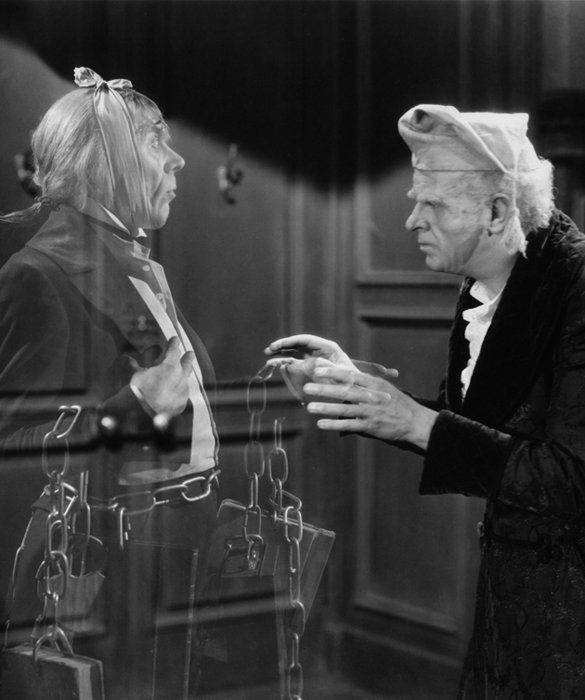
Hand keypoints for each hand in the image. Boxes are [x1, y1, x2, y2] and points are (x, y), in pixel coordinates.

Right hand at [130, 336, 193, 417]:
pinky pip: (182, 394)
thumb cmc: (135, 392)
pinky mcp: (181, 404)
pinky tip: (174, 391)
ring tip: (180, 373)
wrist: (140, 418)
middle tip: (189, 353)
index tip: (174, 339)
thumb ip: (136, 362)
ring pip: (185, 379)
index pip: (174, 350)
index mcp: (170, 366)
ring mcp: (182, 392)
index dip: (173, 344)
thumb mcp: (132, 373)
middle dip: (187, 358)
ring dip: (182, 375)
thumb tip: (134, 356)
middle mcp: (180, 377)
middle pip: (187, 363)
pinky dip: (178, 390)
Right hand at [264, 335, 357, 400]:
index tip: (279, 345)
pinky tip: (274, 364)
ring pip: (294, 352)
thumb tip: (314, 364)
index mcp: (328, 347)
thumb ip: (330, 368)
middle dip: (283, 345)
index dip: (292, 341)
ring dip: (281, 352)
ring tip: (268, 355)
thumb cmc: (351, 381)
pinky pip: (294, 362)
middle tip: (270, 348)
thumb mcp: (343, 374)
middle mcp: (318, 350)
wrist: (354, 391)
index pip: (306, 340)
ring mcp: (312, 358)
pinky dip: (283, 362)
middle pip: (298, 344)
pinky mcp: (308, 367)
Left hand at [303, 363, 436, 449]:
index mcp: (375, 383)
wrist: (414, 422)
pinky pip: (350, 425)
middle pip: (345, 391)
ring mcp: (371, 412)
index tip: (318, 369)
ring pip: (345, 409)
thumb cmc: (396, 402)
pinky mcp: (370, 426)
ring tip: (310, 407)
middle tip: (307, 387)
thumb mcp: (384, 386)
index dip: (333, 371)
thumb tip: (344, 374)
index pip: (351, 375)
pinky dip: (335, 425)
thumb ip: (365, 381)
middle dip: (325, 389)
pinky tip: (321, 424)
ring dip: (326, 408)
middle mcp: (372, 396)